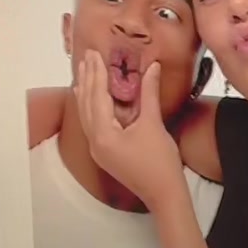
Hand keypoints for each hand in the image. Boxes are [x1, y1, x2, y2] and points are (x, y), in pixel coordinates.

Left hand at [74, 51, 183, 209]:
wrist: (164, 193)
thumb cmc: (160, 162)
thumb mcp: (154, 124)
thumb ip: (149, 94)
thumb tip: (151, 67)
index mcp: (103, 135)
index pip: (97, 97)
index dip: (96, 73)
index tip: (94, 53)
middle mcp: (94, 142)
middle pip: (86, 104)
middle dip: (87, 79)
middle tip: (87, 56)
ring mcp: (98, 149)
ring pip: (86, 115)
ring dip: (86, 92)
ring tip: (83, 72)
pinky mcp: (105, 153)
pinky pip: (92, 124)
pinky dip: (91, 107)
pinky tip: (91, 99)